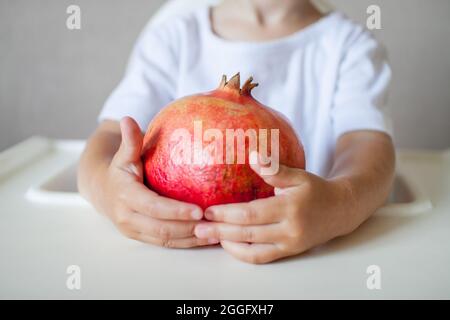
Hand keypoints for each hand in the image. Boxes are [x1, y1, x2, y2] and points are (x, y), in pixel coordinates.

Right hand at [93, 117, 218, 247]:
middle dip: (189, 229)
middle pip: (163, 229)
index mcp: (125, 197)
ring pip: (167, 240)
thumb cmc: (119, 170)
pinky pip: (167, 244)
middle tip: (215, 223)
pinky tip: (207, 237)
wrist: (102, 191)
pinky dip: (187, 243)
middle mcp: (127, 218)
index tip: (199, 210)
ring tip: (216, 232)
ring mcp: (134, 231)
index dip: (176, 211)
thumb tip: (127, 119)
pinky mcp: (141, 238)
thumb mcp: (123, 155)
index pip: (153, 207)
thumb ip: (129, 140)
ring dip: (192, 239)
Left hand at [194, 152, 354, 262]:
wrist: (340, 211)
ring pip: (252, 249)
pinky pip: (262, 258)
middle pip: (247, 233)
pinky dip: (242, 254)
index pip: (251, 213)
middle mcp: (289, 230)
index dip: (227, 213)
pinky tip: (228, 245)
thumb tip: (253, 156)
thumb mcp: (299, 175)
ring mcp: (289, 244)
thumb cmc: (316, 190)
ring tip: (208, 237)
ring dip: (227, 244)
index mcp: (290, 208)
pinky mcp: (289, 251)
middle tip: (198, 228)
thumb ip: (275, 169)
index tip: (207, 209)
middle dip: (220, 231)